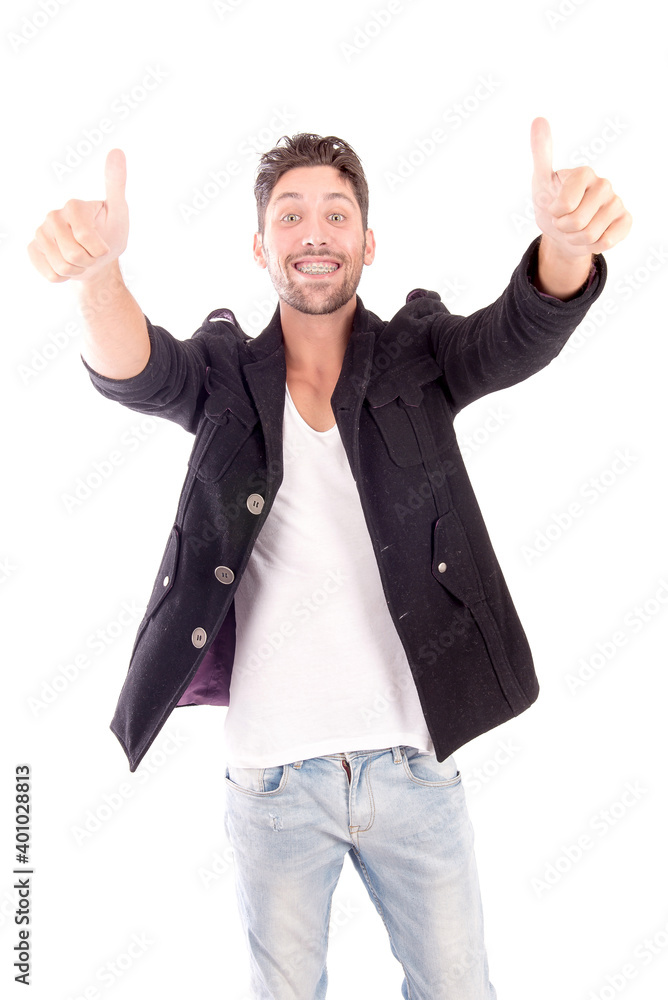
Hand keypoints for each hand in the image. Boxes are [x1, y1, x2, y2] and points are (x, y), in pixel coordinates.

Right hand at [27, 149, 128, 281]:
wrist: (96, 258)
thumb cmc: (110, 233)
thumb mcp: (119, 212)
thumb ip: (116, 184)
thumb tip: (116, 151)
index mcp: (73, 205)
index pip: (86, 238)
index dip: (100, 250)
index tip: (104, 245)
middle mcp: (53, 216)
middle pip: (73, 256)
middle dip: (90, 262)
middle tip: (93, 253)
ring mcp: (40, 233)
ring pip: (62, 268)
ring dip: (78, 270)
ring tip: (82, 259)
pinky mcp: (33, 249)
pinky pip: (50, 274)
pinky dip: (64, 277)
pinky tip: (68, 266)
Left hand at [530, 117, 631, 257]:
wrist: (562, 231)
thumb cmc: (551, 202)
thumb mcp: (540, 181)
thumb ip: (541, 153)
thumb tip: (538, 119)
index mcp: (584, 173)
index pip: (565, 204)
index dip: (555, 213)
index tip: (554, 207)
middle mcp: (604, 184)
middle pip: (577, 222)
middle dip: (564, 228)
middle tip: (564, 221)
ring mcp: (616, 202)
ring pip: (591, 235)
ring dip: (576, 239)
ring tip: (575, 229)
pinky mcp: (625, 221)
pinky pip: (607, 242)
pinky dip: (593, 246)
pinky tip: (591, 236)